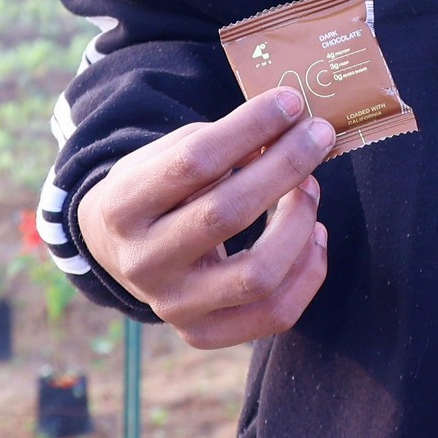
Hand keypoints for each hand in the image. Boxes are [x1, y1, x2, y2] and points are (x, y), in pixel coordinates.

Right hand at [76, 87, 332, 348]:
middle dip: (285, 167)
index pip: (194, 162)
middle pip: (227, 214)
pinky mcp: (203, 334)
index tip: (290, 103)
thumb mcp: (166, 156)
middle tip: (318, 135)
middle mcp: (144, 263)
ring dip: (299, 222)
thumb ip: (218, 143)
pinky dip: (308, 270)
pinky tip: (314, 232)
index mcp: (123, 207)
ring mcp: (173, 306)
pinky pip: (275, 313)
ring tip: (311, 186)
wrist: (118, 252)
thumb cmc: (156, 191)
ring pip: (257, 275)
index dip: (249, 128)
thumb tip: (290, 129)